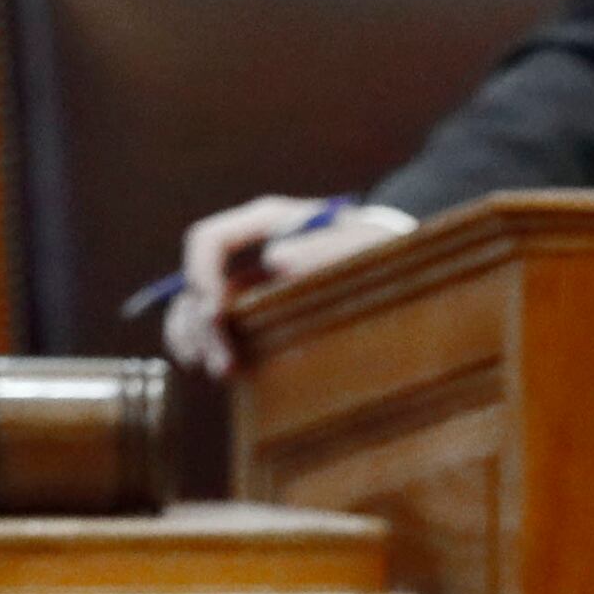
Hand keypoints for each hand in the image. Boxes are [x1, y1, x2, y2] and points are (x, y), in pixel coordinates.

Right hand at [164, 196, 412, 376]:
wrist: (398, 262)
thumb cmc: (381, 246)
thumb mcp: (364, 243)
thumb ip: (326, 248)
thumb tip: (274, 261)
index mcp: (267, 221)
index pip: (207, 241)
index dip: (201, 276)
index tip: (217, 315)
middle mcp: (249, 248)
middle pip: (197, 282)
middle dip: (201, 323)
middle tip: (225, 364)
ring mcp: (249, 278)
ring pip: (196, 306)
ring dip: (196, 339)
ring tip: (221, 372)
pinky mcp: (255, 306)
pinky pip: (212, 323)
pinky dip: (204, 343)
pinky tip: (215, 368)